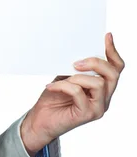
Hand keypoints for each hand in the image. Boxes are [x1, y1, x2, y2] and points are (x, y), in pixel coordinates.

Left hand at [20, 32, 124, 154]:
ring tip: (62, 78)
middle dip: (96, 63)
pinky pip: (79, 93)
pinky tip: (51, 87)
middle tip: (76, 62)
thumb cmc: (53, 98)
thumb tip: (79, 50)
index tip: (106, 37)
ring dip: (77, 77)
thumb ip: (76, 67)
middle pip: (113, 74)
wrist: (39, 120)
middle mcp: (104, 98)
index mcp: (102, 87)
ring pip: (99, 84)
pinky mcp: (87, 114)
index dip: (113, 52)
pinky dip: (64, 86)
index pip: (116, 68)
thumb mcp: (65, 76)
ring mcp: (98, 107)